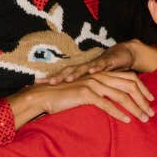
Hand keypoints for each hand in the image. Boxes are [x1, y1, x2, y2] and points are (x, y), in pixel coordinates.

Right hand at [11, 70, 154, 127]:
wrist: (44, 95)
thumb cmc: (65, 97)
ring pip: (121, 95)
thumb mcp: (86, 94)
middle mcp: (99, 76)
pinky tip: (127, 121)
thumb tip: (114, 103)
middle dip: (143, 100)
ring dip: (135, 108)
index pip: (129, 78)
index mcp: (101, 74)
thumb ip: (100, 95)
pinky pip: (107, 104)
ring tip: (144, 119)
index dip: (143, 89)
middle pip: (129, 86)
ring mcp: (93, 84)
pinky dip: (118, 112)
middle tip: (152, 114)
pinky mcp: (85, 93)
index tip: (151, 101)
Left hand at [39, 41, 156, 83]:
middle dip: (57, 77)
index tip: (34, 84)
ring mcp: (95, 63)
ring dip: (74, 74)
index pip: (61, 76)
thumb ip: (79, 91)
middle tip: (46, 83)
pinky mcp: (107, 62)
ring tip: (66, 79)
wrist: (122, 55)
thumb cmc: (104, 71)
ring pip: (82, 69)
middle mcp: (84, 67)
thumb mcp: (91, 84)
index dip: (49, 79)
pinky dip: (95, 68)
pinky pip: (101, 66)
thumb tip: (63, 101)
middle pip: (67, 72)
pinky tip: (91, 72)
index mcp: (79, 72)